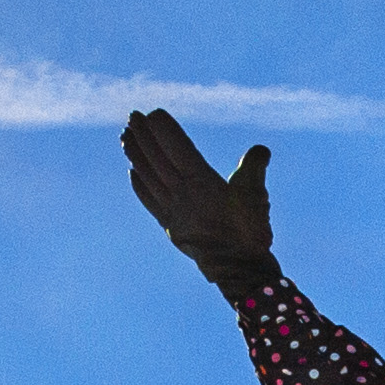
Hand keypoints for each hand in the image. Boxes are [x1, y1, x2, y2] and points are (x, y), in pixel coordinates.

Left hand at [122, 108, 275, 269]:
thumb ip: (254, 167)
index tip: (152, 113)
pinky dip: (139, 184)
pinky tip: (132, 172)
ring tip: (125, 137)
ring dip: (136, 155)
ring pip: (148, 177)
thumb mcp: (257, 195)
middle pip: (156, 159)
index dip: (163, 129)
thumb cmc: (250, 232)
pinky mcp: (170, 226)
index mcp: (201, 182)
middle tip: (131, 116)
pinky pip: (149, 200)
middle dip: (143, 136)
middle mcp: (181, 194)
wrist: (239, 271)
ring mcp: (172, 211)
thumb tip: (259, 150)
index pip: (176, 148)